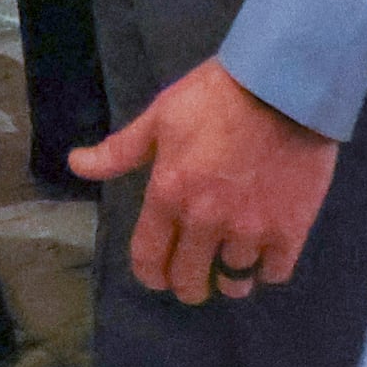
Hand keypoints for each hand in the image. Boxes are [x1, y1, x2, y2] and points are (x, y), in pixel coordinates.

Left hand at [73, 58, 338, 304]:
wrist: (283, 84)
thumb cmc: (217, 96)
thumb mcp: (161, 116)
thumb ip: (120, 150)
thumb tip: (76, 164)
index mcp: (169, 195)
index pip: (149, 259)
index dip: (151, 274)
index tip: (159, 273)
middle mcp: (206, 221)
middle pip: (190, 281)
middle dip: (188, 282)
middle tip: (195, 272)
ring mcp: (250, 229)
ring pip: (234, 282)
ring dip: (228, 277)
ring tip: (231, 263)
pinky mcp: (289, 230)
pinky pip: (274, 272)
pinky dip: (266, 268)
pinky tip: (263, 253)